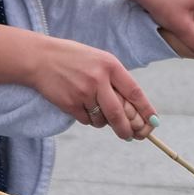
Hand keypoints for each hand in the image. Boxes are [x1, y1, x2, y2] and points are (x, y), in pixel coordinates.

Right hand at [24, 34, 155, 139]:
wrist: (40, 58)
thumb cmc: (73, 59)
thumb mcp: (99, 60)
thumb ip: (115, 79)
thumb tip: (134, 108)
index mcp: (110, 65)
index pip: (134, 92)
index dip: (146, 110)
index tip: (153, 122)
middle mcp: (98, 79)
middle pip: (119, 114)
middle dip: (127, 129)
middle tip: (131, 136)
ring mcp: (83, 93)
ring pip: (102, 120)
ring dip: (104, 122)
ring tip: (96, 108)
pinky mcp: (70, 104)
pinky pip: (86, 121)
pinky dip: (88, 119)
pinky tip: (81, 106)